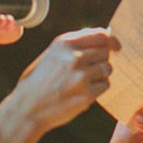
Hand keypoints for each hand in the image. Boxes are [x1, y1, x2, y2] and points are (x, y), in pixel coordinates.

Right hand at [0, 28, 119, 142]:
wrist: (27, 107)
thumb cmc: (39, 80)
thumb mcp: (52, 55)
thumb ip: (74, 45)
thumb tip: (103, 35)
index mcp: (65, 43)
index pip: (99, 35)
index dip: (111, 40)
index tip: (116, 46)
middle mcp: (74, 57)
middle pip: (105, 53)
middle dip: (101, 61)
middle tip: (89, 71)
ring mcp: (81, 75)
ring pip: (107, 69)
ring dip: (100, 76)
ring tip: (83, 83)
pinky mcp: (86, 94)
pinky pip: (104, 85)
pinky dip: (98, 89)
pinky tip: (82, 93)